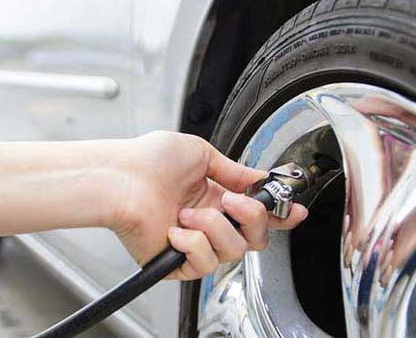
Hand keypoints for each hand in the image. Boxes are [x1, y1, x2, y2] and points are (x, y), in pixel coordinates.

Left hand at [108, 131, 307, 279]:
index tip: (295, 211)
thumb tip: (258, 177)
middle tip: (232, 201)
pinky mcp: (176, 263)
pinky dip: (192, 243)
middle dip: (253, 218)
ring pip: (232, 250)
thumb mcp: (201, 153)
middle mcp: (207, 221)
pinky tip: (175, 230)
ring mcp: (193, 243)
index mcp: (214, 196)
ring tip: (187, 211)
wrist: (120, 178)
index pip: (255, 213)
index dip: (279, 215)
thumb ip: (235, 170)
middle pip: (254, 238)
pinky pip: (204, 263)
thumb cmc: (148, 160)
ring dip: (213, 226)